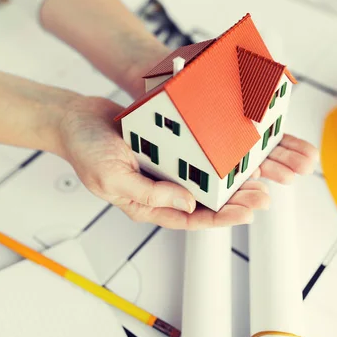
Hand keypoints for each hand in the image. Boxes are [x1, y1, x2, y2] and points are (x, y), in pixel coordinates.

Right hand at [56, 96, 316, 229]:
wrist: (75, 118)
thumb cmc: (85, 150)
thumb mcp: (114, 178)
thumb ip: (150, 194)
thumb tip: (190, 203)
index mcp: (146, 204)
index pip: (190, 219)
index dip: (220, 218)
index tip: (247, 212)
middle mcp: (159, 189)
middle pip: (203, 202)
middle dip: (234, 201)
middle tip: (261, 196)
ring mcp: (163, 167)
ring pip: (204, 179)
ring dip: (229, 180)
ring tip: (256, 177)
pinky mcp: (166, 147)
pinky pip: (195, 154)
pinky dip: (214, 155)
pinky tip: (231, 152)